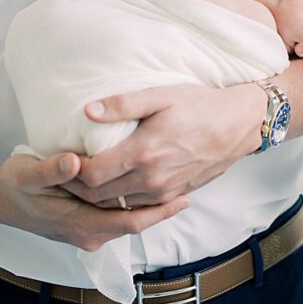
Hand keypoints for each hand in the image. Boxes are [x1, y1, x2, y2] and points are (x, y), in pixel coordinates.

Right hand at [0, 153, 188, 251]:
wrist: (1, 199)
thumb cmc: (18, 184)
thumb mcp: (30, 173)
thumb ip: (53, 169)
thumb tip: (76, 163)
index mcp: (81, 223)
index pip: (131, 222)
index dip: (160, 211)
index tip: (185, 197)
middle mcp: (88, 234)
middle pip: (136, 223)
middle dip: (163, 210)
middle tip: (192, 189)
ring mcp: (88, 233)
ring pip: (129, 221)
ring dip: (152, 208)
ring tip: (180, 189)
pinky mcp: (87, 226)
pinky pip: (120, 219)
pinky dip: (138, 207)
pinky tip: (151, 192)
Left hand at [62, 83, 266, 207]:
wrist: (238, 124)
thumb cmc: (200, 105)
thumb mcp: (162, 95)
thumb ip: (123, 104)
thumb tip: (88, 110)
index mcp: (144, 153)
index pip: (92, 175)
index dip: (71, 171)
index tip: (64, 157)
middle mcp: (151, 179)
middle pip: (98, 196)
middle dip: (77, 186)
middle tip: (66, 170)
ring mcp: (163, 191)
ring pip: (116, 206)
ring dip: (96, 197)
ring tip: (84, 179)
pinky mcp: (174, 196)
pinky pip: (136, 207)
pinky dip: (119, 201)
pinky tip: (113, 186)